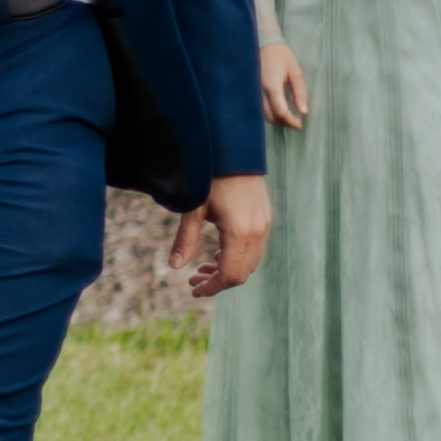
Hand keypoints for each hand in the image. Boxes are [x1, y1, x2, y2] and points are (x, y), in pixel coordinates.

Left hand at [171, 171, 274, 298]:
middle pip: (242, 273)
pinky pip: (255, 248)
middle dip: (218, 281)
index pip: (230, 274)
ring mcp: (265, 224)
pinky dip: (238, 257)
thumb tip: (174, 266)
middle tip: (194, 279)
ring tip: (204, 266)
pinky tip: (218, 253)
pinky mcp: (266, 217)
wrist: (234, 151)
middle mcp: (258, 231)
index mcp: (239, 231)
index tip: (194, 290)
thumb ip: (186, 239)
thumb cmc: (210, 177)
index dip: (213, 287)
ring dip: (228, 269)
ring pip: (250, 262)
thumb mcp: (194, 208)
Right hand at [258, 40, 309, 128]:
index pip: (281, 112)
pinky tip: (280, 110)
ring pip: (264, 114)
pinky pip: (260, 108)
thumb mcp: (295, 72)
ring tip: (290, 117)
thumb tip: (304, 111)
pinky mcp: (253, 91)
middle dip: (284, 123)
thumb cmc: (281, 56)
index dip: (291, 121)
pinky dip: (271, 113)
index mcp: (272, 86)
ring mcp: (254, 91)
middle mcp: (260, 91)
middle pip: (271, 116)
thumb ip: (300, 92)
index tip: (301, 124)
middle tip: (297, 122)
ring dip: (277, 119)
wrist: (264, 44)